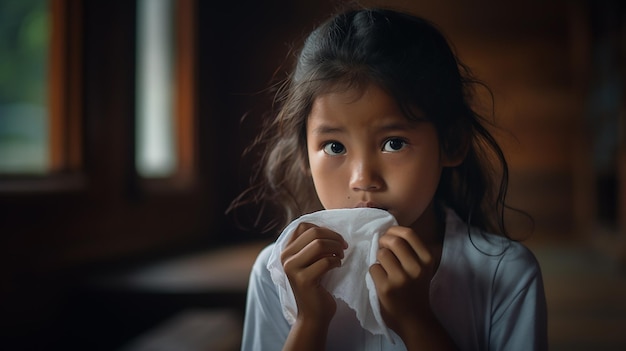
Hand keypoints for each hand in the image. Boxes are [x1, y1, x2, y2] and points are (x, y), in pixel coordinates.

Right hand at [281, 222, 347, 325]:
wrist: (313, 315)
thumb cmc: (316, 286)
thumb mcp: (309, 262)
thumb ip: (311, 245)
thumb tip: (327, 229)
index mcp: (285, 251)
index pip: (303, 226)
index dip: (323, 229)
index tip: (334, 238)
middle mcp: (285, 258)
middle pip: (313, 233)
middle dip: (333, 237)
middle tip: (343, 246)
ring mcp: (292, 269)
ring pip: (319, 244)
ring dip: (336, 248)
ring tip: (341, 256)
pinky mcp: (304, 280)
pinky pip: (326, 261)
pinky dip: (337, 262)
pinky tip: (338, 266)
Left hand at [369, 226, 437, 342]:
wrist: (414, 320)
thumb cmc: (416, 290)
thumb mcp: (422, 268)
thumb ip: (411, 251)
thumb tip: (389, 232)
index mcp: (427, 260)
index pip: (409, 234)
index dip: (394, 231)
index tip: (389, 236)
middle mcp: (416, 268)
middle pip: (393, 241)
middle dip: (383, 241)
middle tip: (381, 248)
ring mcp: (401, 278)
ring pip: (381, 254)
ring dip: (378, 258)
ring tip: (384, 268)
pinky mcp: (386, 288)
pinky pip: (373, 268)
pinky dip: (374, 272)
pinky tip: (382, 280)